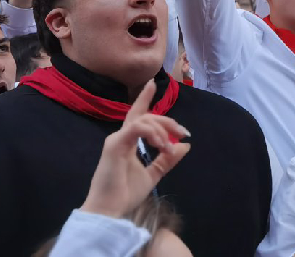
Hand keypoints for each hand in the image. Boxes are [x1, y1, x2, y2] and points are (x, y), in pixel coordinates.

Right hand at [80, 81, 190, 218]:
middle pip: (147, 116)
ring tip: (169, 149)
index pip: (137, 115)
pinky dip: (152, 133)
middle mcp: (121, 136)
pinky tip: (162, 145)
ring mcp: (116, 139)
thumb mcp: (154, 174)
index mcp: (128, 141)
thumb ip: (167, 159)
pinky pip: (137, 128)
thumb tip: (185, 146)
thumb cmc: (125, 193)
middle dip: (168, 121)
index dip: (144, 98)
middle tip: (184, 132)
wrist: (109, 210)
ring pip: (144, 120)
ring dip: (162, 131)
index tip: (152, 84)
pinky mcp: (114, 145)